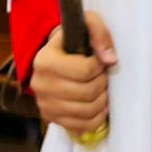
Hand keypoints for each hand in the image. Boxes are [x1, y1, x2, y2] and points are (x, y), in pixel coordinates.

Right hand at [30, 11, 117, 134]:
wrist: (52, 58)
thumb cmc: (70, 41)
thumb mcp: (84, 25)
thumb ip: (99, 32)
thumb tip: (110, 60)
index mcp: (45, 60)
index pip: (84, 70)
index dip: (99, 66)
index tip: (98, 61)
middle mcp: (41, 85)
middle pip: (87, 92)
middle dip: (103, 83)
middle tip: (103, 76)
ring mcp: (45, 104)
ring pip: (87, 111)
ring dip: (103, 100)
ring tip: (102, 89)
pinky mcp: (52, 118)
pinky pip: (83, 126)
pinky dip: (98, 117)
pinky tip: (99, 105)